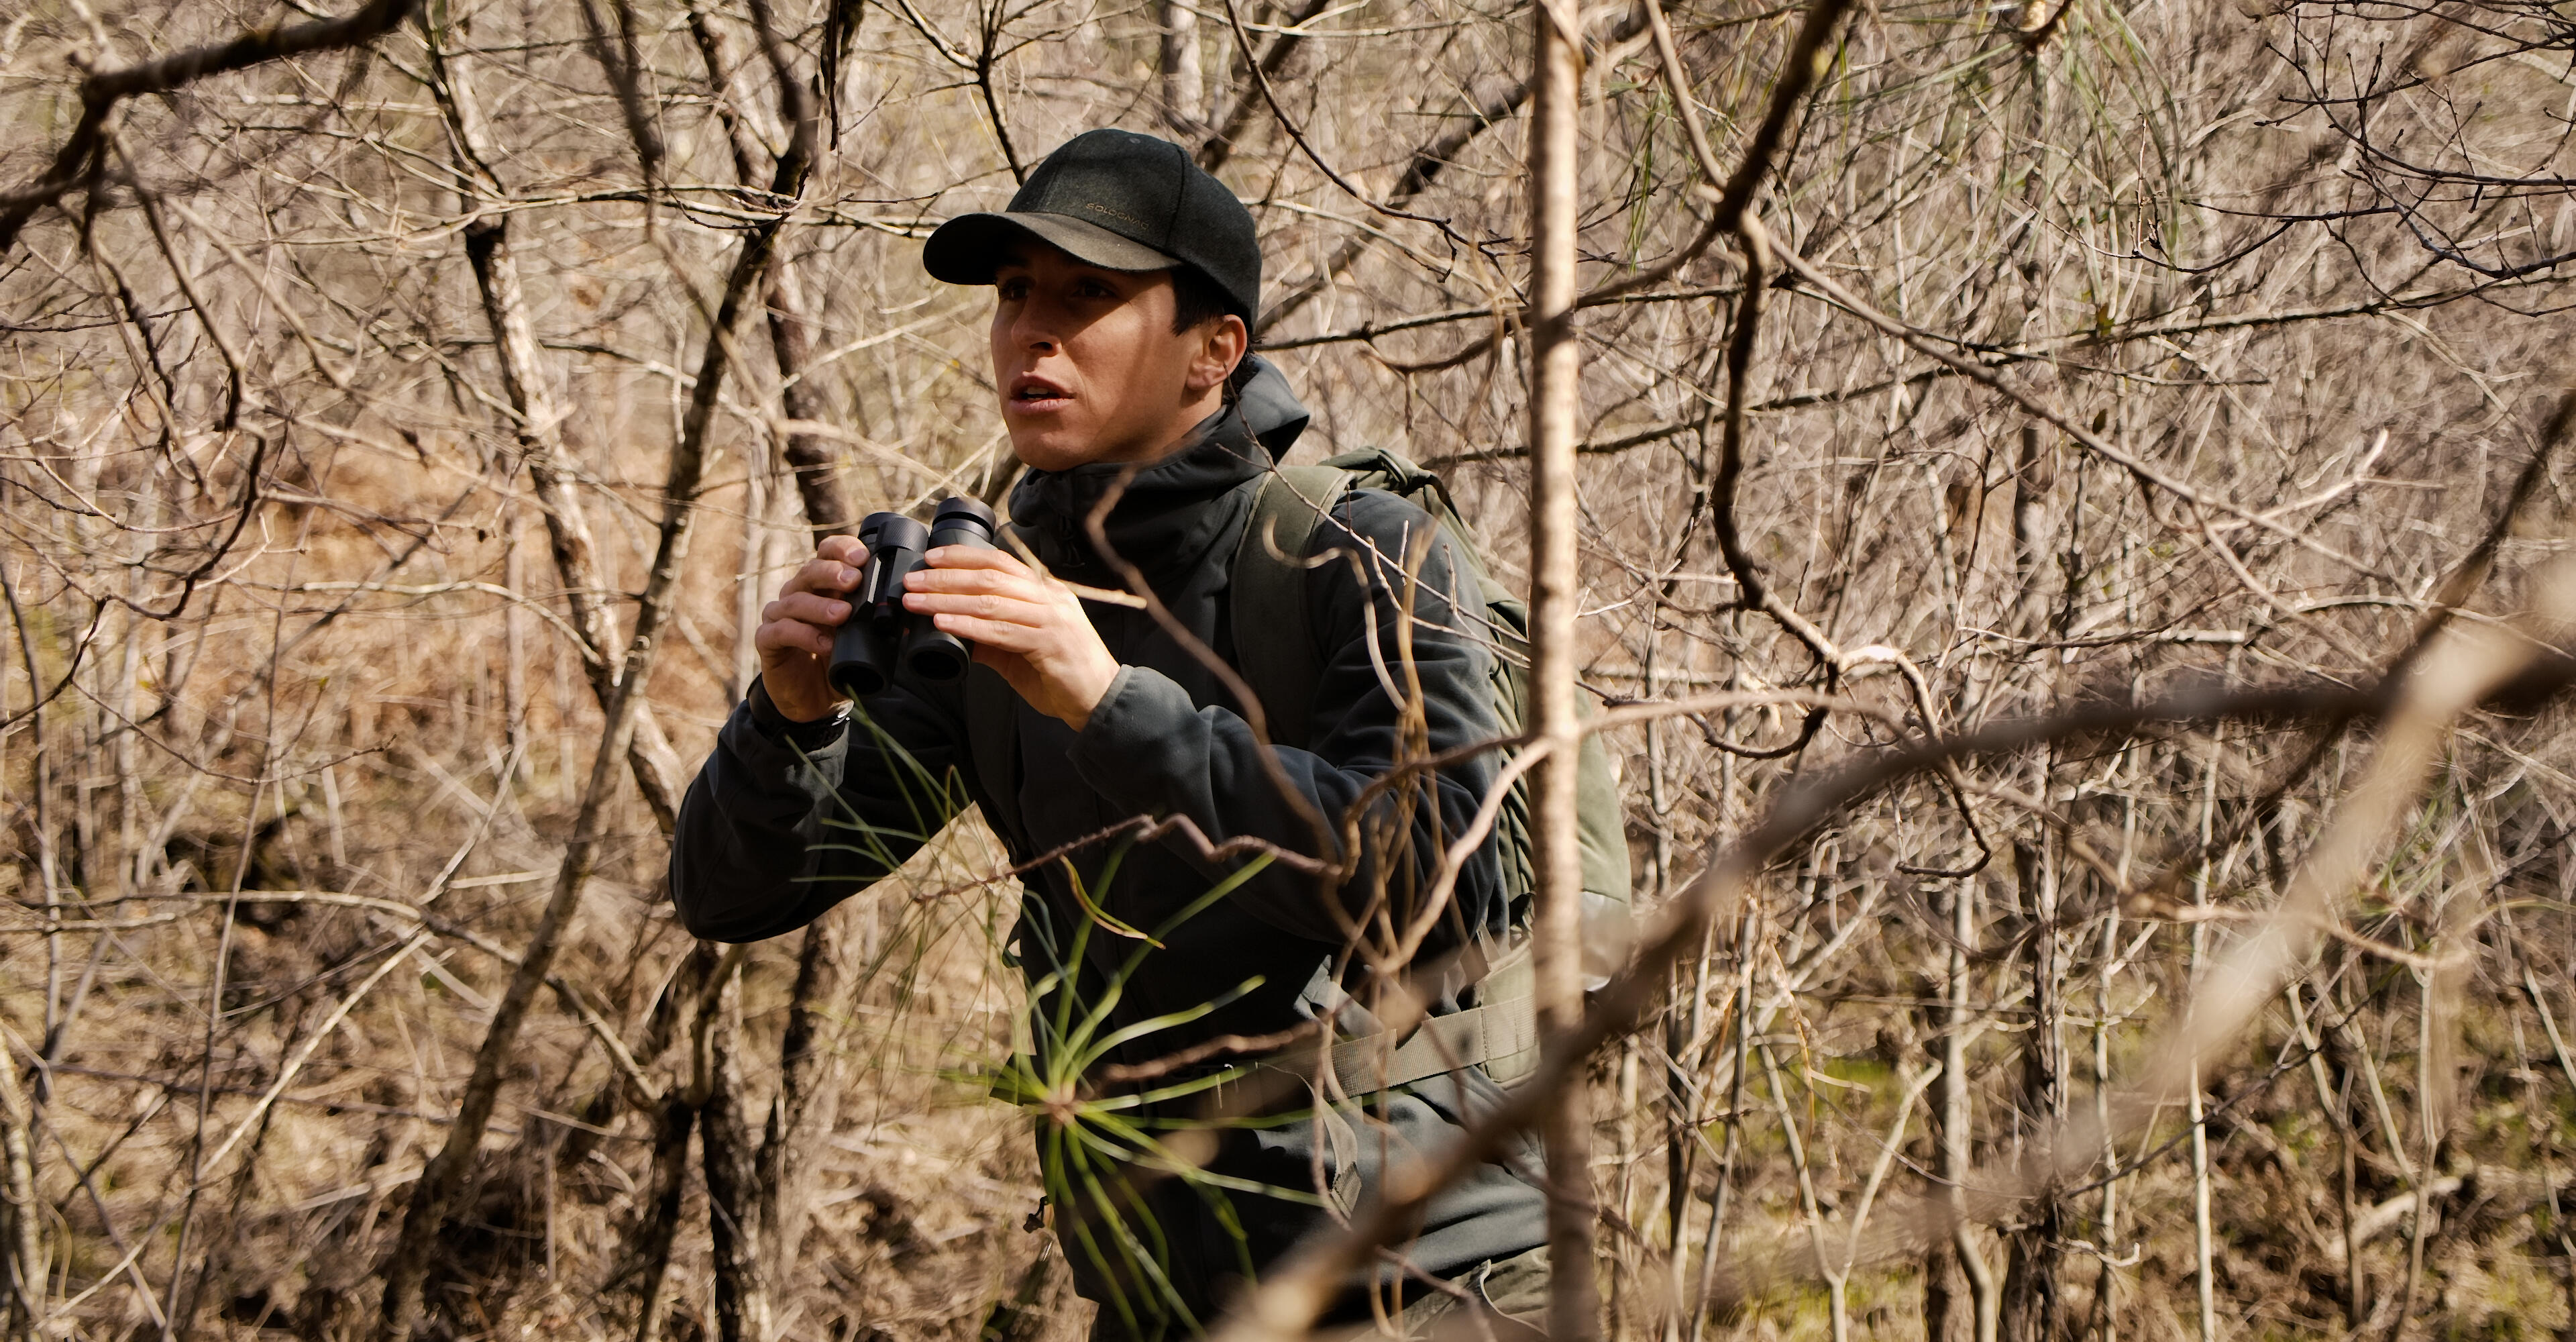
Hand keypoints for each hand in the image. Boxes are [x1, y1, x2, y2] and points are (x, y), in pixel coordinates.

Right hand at [754, 534, 867, 723]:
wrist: (813, 700)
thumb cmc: (837, 661)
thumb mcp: (862, 641)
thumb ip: (879, 626)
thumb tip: (908, 619)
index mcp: (821, 586)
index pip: (826, 554)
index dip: (841, 550)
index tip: (862, 557)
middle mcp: (797, 594)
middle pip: (810, 572)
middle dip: (832, 573)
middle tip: (854, 580)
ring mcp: (779, 616)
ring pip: (795, 601)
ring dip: (820, 606)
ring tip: (843, 614)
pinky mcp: (767, 640)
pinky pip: (781, 631)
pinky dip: (803, 635)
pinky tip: (824, 644)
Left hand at [902, 545, 1120, 730]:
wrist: (1099, 700)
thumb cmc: (1061, 673)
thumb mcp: (1020, 649)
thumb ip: (990, 637)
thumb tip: (949, 628)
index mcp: (1044, 592)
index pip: (1000, 562)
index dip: (963, 556)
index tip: (931, 558)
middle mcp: (1049, 598)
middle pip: (990, 577)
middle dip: (946, 577)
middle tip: (913, 582)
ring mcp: (1052, 619)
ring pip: (992, 600)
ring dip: (948, 599)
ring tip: (917, 601)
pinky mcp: (1050, 644)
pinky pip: (1002, 631)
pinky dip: (969, 625)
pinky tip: (945, 623)